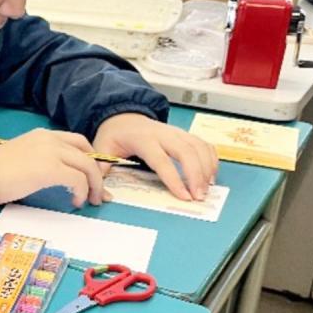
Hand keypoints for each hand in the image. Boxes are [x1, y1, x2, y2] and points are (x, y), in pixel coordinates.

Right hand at [0, 128, 106, 207]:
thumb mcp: (22, 157)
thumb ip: (41, 159)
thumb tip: (57, 176)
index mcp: (42, 135)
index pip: (77, 142)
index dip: (88, 159)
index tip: (91, 177)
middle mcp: (50, 139)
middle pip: (87, 154)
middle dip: (97, 174)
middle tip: (99, 192)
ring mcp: (52, 153)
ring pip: (88, 166)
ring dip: (94, 185)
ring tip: (91, 200)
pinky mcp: (51, 169)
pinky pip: (77, 179)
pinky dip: (81, 191)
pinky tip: (75, 201)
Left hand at [93, 113, 217, 200]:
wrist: (123, 116)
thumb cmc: (114, 136)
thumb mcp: (101, 150)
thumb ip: (101, 169)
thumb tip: (101, 193)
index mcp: (142, 139)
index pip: (162, 160)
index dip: (174, 179)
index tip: (184, 196)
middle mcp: (163, 133)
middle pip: (187, 151)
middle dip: (196, 174)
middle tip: (199, 196)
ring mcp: (177, 132)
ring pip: (199, 146)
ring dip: (206, 168)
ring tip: (206, 189)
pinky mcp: (185, 134)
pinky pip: (204, 144)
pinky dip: (211, 159)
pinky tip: (210, 175)